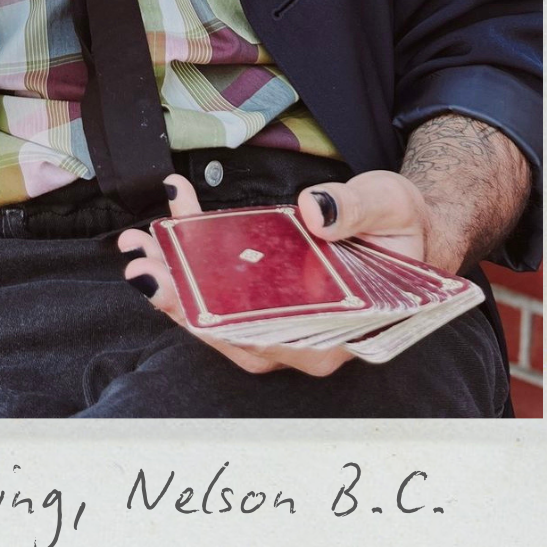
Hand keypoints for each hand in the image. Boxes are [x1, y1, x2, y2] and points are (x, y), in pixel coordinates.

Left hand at [116, 169, 441, 378]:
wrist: (407, 227)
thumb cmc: (404, 226)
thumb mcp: (390, 205)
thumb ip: (356, 209)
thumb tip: (316, 211)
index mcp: (341, 332)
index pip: (271, 341)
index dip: (221, 324)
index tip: (181, 298)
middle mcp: (305, 339)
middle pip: (231, 333)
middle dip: (178, 299)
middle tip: (142, 267)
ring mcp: (282, 322)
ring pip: (217, 316)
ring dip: (174, 280)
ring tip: (139, 245)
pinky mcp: (267, 298)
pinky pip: (222, 288)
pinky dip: (191, 255)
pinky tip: (173, 216)